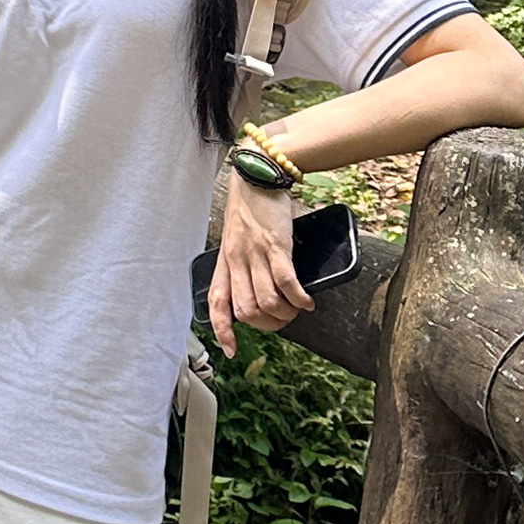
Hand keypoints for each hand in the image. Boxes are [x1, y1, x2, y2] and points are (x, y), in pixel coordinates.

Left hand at [205, 173, 311, 360]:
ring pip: (266, 302)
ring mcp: (255, 254)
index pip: (217, 302)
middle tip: (282, 321)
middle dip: (267, 325)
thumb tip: (259, 289)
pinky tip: (306, 301)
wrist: (258, 175)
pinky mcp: (275, 247)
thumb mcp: (237, 238)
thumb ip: (242, 263)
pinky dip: (298, 299)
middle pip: (246, 311)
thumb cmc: (250, 206)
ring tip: (297, 310)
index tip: (231, 349)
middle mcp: (236, 261)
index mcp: (225, 261)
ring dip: (286, 314)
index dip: (222, 329)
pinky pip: (286, 283)